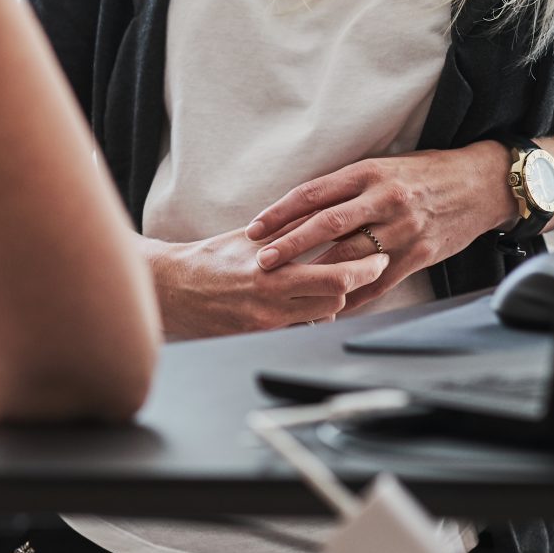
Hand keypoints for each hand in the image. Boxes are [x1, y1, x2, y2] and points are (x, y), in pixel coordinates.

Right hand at [146, 228, 388, 340]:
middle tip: (370, 265)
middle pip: (337, 300)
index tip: (377, 257)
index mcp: (272, 272)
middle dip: (357, 282)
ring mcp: (267, 325)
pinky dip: (312, 314)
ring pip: (324, 316)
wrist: (175, 290)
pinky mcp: (261, 337)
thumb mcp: (252, 238)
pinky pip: (302, 328)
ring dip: (335, 299)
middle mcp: (272, 303)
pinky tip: (312, 299)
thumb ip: (291, 230)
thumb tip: (330, 215)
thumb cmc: (212, 259)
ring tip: (340, 279)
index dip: (365, 268)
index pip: (336, 276)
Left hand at [244, 143, 514, 314]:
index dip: (280, 213)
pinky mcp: (419, 253)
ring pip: (350, 256)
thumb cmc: (424, 172)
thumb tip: (301, 208)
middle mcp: (383, 199)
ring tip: (289, 287)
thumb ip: (346, 186)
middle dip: (289, 246)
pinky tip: (331, 306)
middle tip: (261, 261)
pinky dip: (354, 296)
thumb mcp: (383, 167)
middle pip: (325, 225)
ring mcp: (402, 228)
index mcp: (368, 172)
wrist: (479, 183)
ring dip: (316, 275)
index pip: (313, 194)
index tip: (254, 229)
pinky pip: (380, 281)